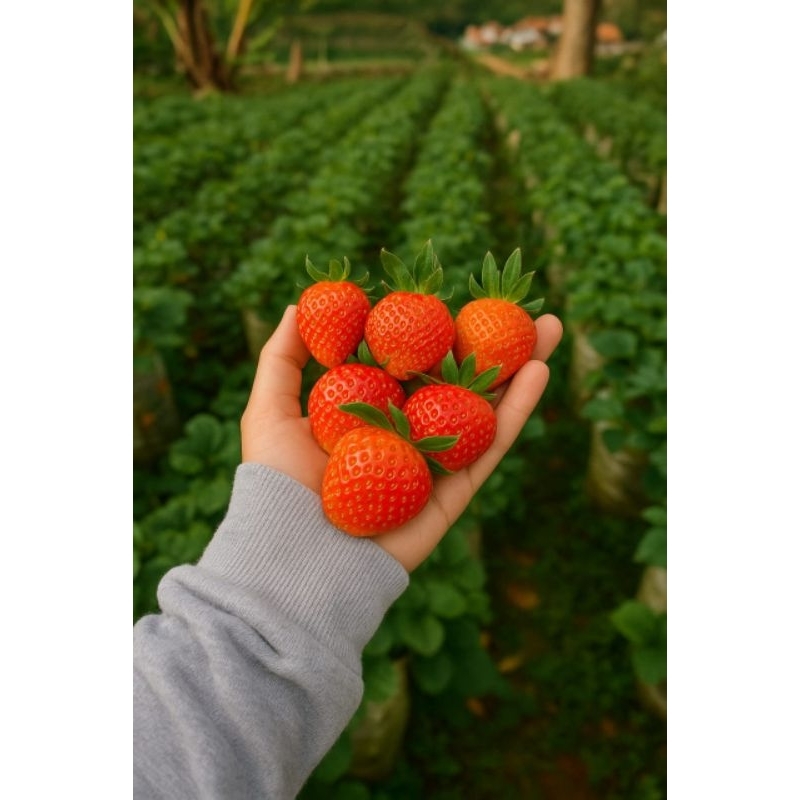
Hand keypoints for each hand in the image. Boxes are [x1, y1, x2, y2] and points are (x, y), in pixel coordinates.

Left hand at [241, 304, 562, 570]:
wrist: (295, 552)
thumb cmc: (277, 481)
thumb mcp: (269, 409)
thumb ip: (283, 359)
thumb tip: (299, 306)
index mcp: (370, 412)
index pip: (410, 362)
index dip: (435, 331)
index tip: (456, 297)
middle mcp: (407, 434)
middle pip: (457, 380)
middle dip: (491, 344)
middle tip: (519, 309)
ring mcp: (434, 463)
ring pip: (483, 408)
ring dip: (519, 368)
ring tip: (549, 328)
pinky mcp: (453, 492)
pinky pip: (490, 447)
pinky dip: (516, 412)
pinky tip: (538, 373)